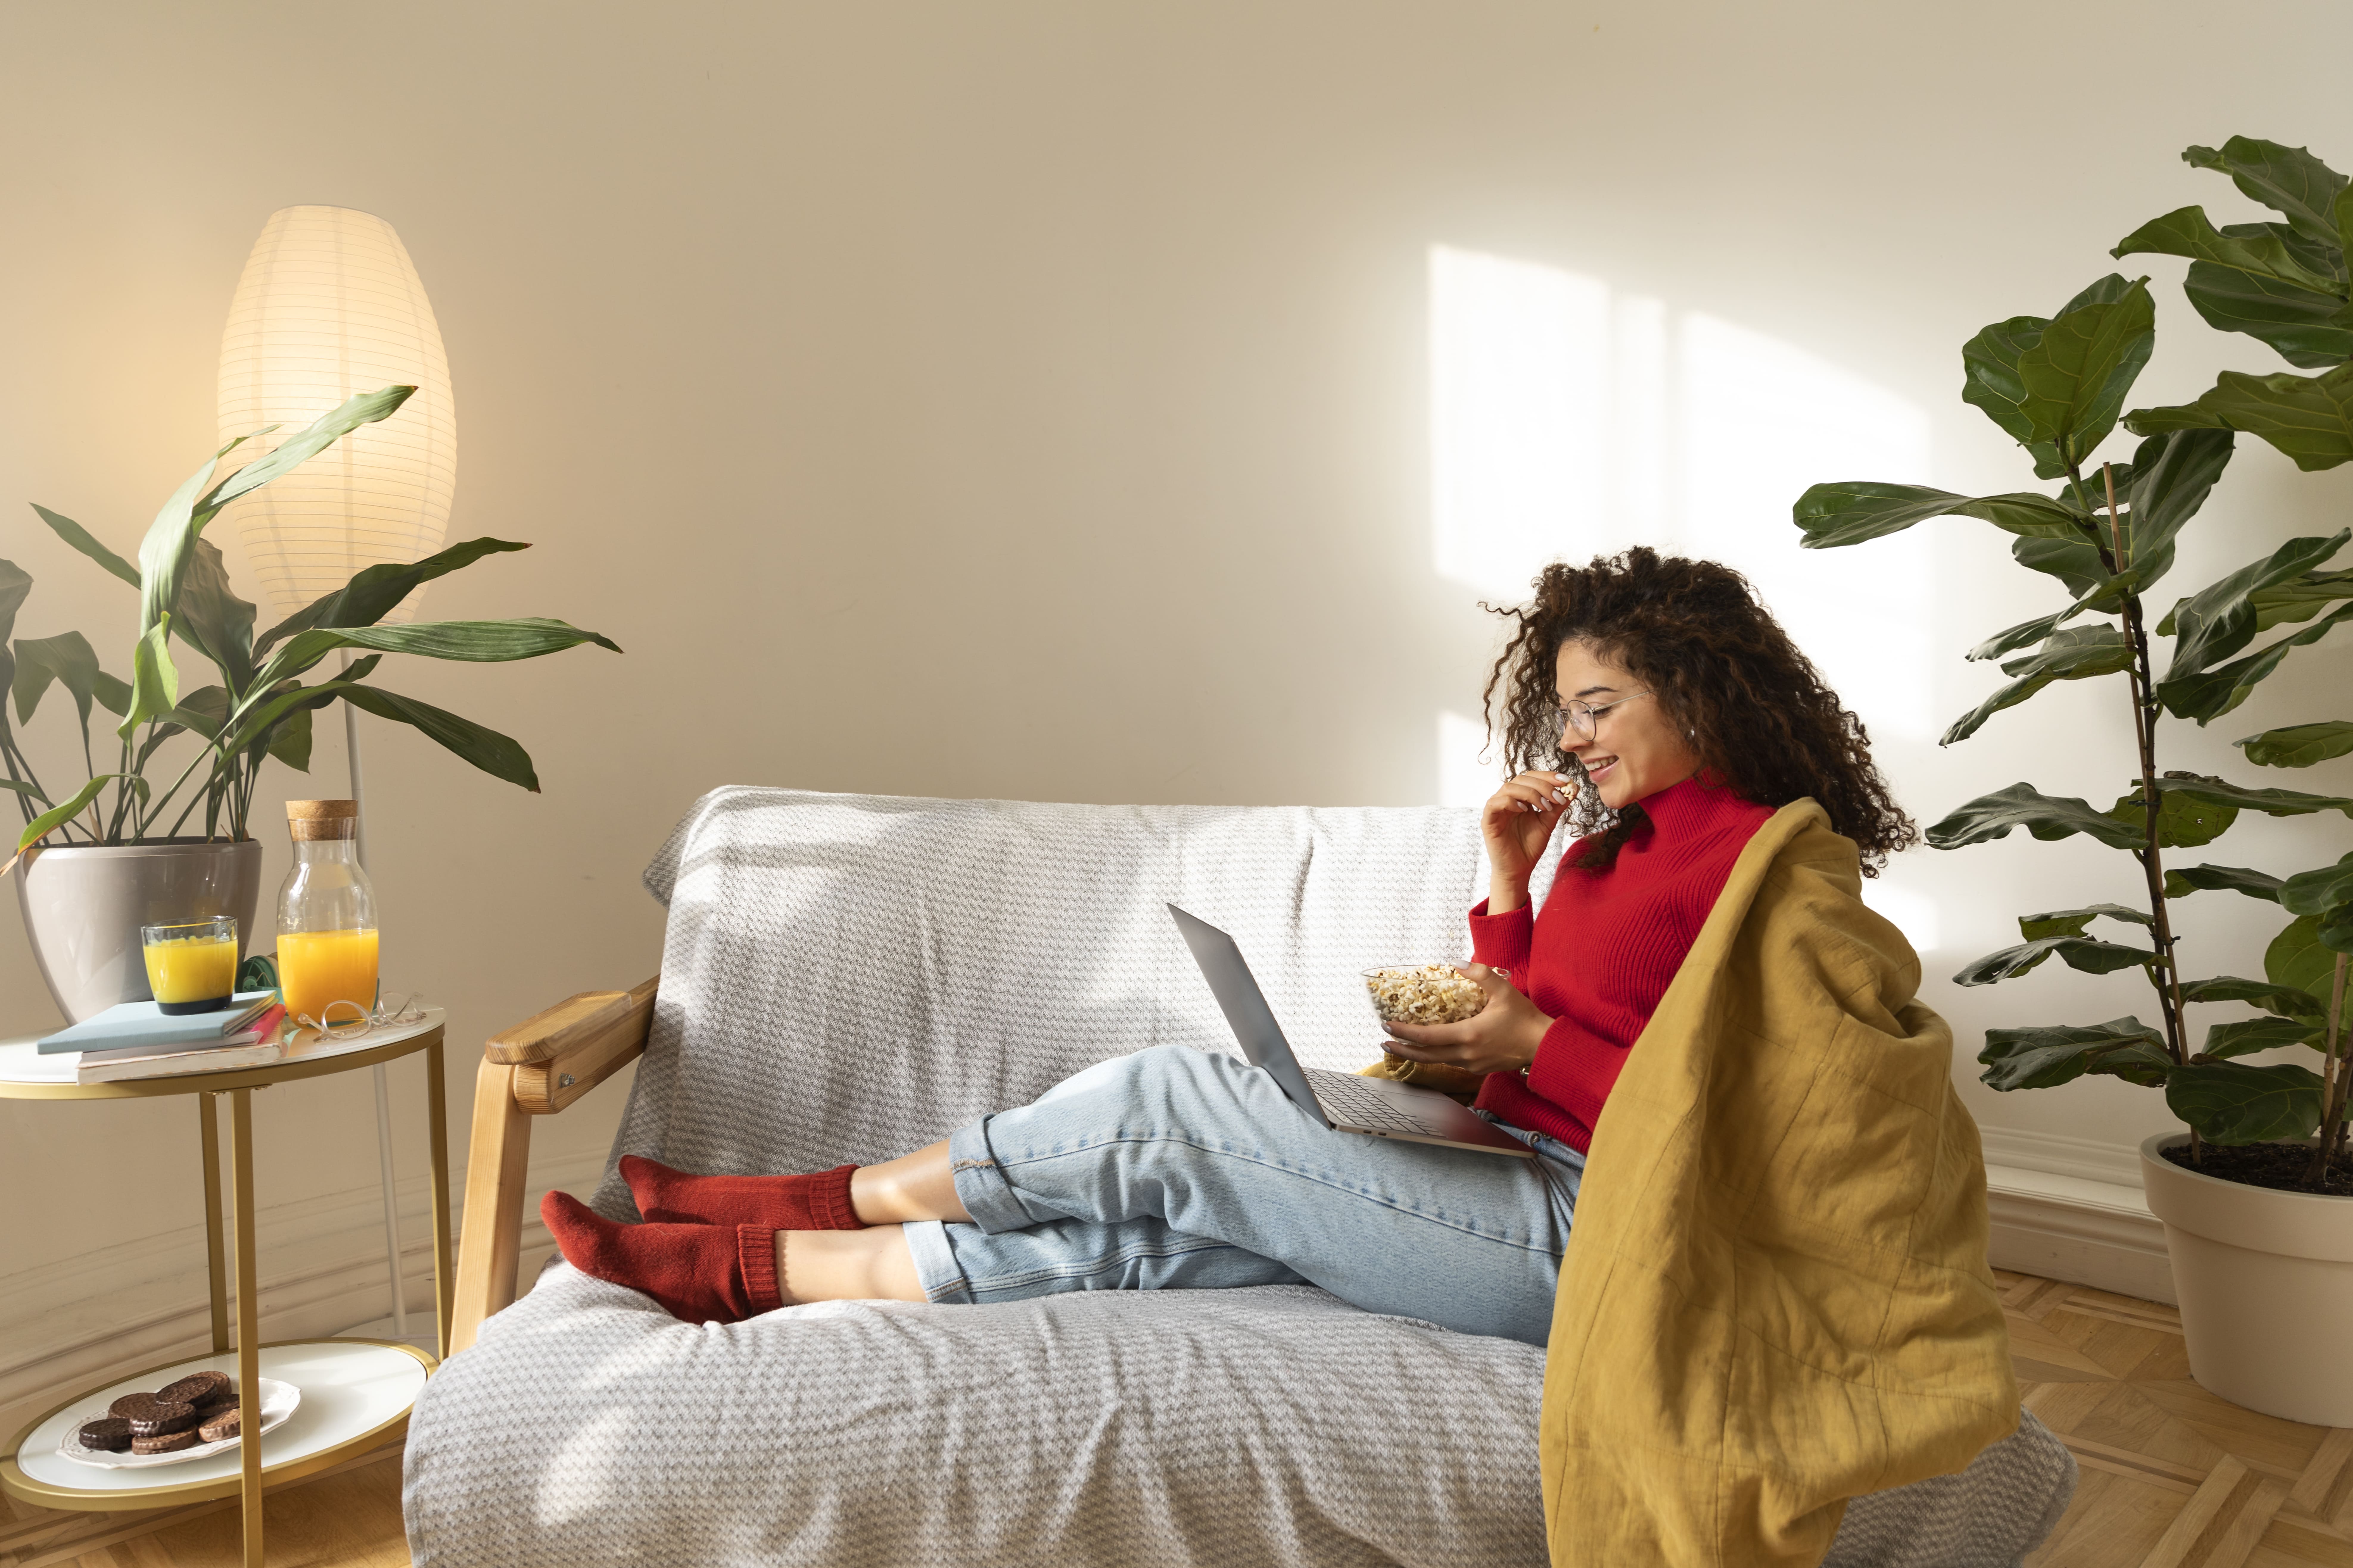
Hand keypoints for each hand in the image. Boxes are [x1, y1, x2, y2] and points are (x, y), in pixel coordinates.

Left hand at [1380, 964, 1548, 1075]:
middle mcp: (1466, 1054)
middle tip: (1384, 1042)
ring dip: (1418, 1054)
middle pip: (1425, 1055)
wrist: (1543, 1045)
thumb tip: (1455, 964)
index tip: (1387, 1026)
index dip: (1404, 1033)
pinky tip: (1433, 1048)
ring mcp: (1472, 1064)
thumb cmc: (1524, 1018)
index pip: (1427, 1037)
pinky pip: (1452, 1062)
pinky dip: (1437, 1056)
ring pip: (1438, 1061)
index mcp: (1468, 1035)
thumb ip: (1480, 974)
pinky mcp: (1479, 1068)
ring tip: (1403, 1046)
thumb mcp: (1503, 990)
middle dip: (1402, 1049)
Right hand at [1481, 770, 1573, 912]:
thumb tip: (1575, 788)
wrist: (1519, 869)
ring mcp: (1496, 809)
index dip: (1548, 776)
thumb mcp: (1548, 822)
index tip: (1566, 781)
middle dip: (1543, 785)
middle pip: (1521, 779)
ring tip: (1544, 807)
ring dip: (1530, 793)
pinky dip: (1511, 802)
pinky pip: (1495, 803)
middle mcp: (1507, 800)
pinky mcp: (1488, 820)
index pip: (1531, 777)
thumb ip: (1558, 806)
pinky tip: (1524, 810)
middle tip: (1557, 798)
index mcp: (1520, 798)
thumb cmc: (1530, 846)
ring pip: (1509, 787)